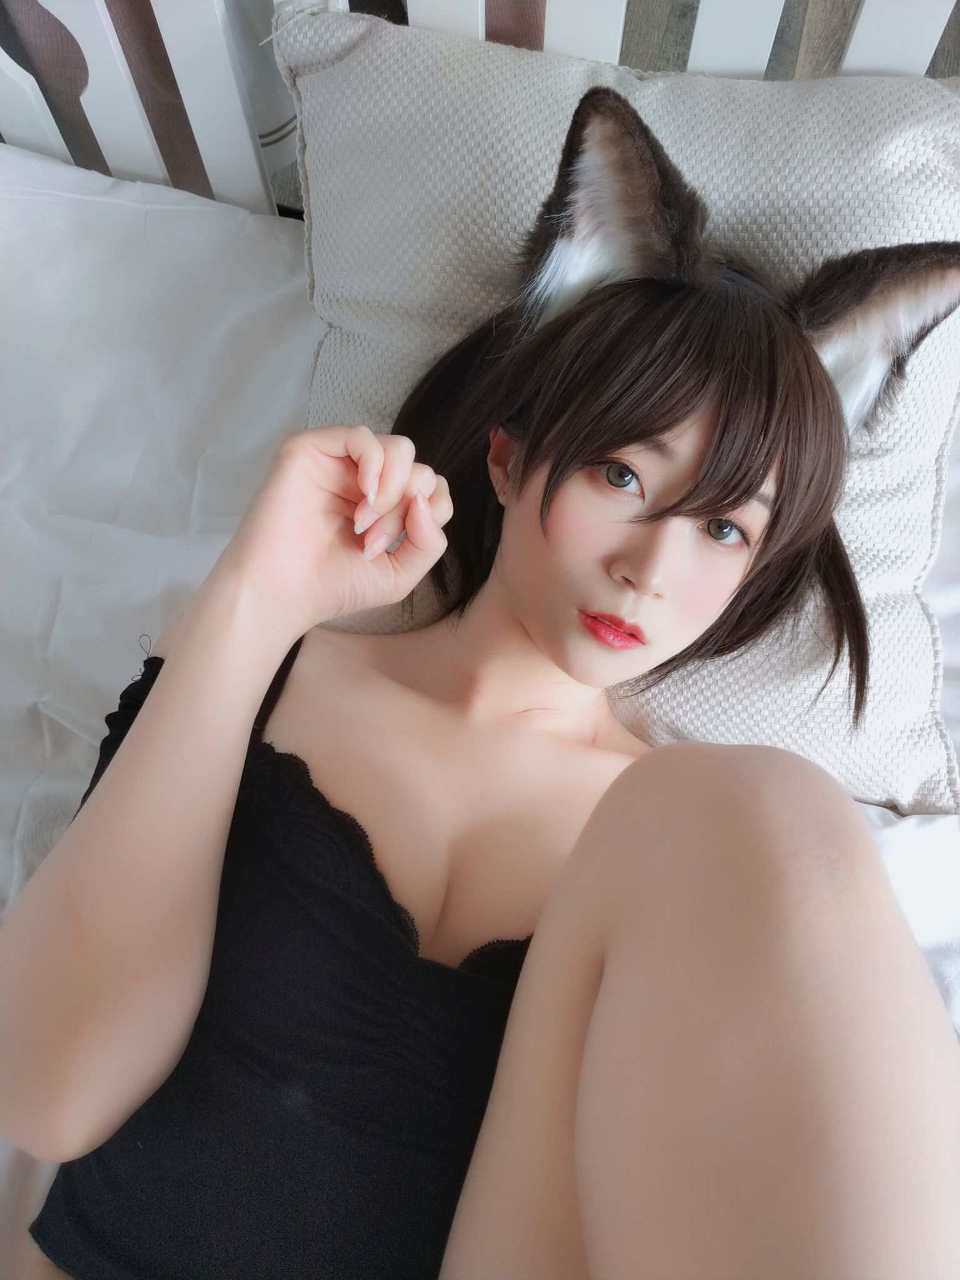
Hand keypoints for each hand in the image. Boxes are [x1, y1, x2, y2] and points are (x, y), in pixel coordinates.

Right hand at [208, 426, 451, 643]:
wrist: (282, 593)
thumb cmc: (332, 586)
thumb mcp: (400, 574)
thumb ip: (430, 542)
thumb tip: (428, 500)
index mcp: (384, 504)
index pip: (430, 488)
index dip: (427, 516)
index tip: (389, 549)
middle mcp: (362, 479)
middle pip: (418, 469)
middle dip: (405, 510)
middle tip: (372, 542)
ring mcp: (337, 462)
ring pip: (399, 449)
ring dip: (393, 490)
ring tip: (363, 524)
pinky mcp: (311, 449)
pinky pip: (363, 436)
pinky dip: (376, 464)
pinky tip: (366, 495)